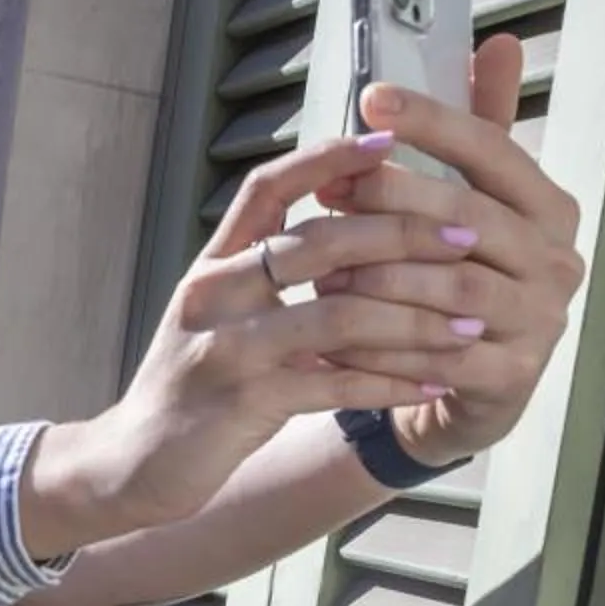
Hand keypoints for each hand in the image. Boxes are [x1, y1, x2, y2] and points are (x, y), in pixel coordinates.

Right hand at [22, 135, 472, 553]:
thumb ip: (267, 273)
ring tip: (470, 324)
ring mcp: (227, 348)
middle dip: (402, 235)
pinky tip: (435, 383)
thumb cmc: (193, 387)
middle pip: (318, 242)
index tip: (392, 142)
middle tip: (467, 234)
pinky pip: (335, 385)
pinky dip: (392, 383)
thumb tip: (344, 230)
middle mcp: (215, 293)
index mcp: (213, 263)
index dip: (329, 159)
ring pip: (338, 316)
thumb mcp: (218, 315)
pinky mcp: (244, 403)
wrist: (134, 464)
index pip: (270, 188)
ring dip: (414, 319)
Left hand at [317, 35, 585, 463]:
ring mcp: (540, 322)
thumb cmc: (468, 275)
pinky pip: (435, 355)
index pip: (492, 150)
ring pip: (450, 290)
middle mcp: (558, 261)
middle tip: (328, 191)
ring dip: (379, 275)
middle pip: (467, 218)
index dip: (431, 121)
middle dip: (390, 201)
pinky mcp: (511, 377)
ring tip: (320, 266)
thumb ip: (484, 127)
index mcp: (552, 208)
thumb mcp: (479, 200)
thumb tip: (500, 42)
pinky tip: (331, 333)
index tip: (369, 98)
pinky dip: (380, 345)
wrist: (478, 388)